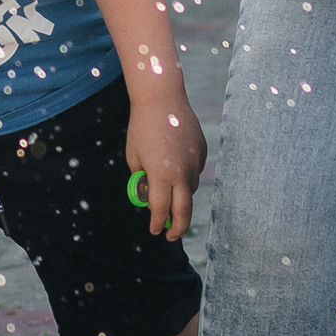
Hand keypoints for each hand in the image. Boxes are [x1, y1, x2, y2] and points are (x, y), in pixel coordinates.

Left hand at [126, 90, 204, 241]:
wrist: (162, 99)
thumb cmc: (142, 128)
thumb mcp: (134, 157)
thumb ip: (142, 179)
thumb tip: (150, 196)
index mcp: (161, 175)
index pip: (161, 210)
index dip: (157, 224)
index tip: (155, 231)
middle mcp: (182, 172)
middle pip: (184, 210)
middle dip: (178, 227)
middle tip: (171, 236)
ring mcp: (195, 162)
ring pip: (190, 189)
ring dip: (180, 197)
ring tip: (168, 192)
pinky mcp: (202, 152)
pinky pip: (195, 171)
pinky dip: (186, 175)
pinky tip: (175, 163)